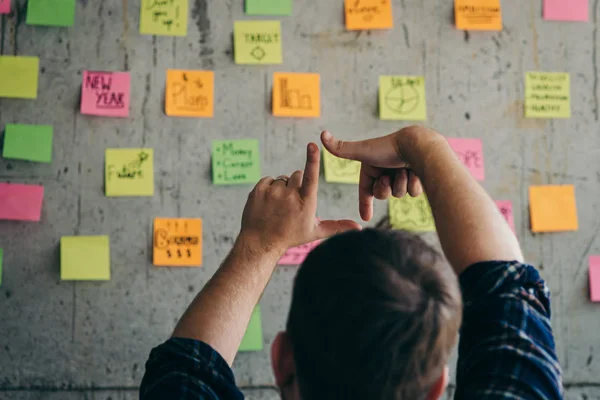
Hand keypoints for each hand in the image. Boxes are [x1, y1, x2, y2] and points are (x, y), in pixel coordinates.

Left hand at [239, 143, 360, 254]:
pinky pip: (268, 179)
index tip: (313, 145)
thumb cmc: (290, 236)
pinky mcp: (258, 190)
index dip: (313, 159)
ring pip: (283, 178)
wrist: (261, 242)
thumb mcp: (315, 232)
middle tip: (291, 203)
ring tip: (278, 206)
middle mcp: (289, 196)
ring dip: (282, 188)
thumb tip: (359, 228)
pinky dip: (269, 188)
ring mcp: (273, 193)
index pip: (311, 177)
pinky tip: (269, 202)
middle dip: (297, 184)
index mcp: (306, 203)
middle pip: (298, 175)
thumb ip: (337, 227)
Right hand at [321, 126, 441, 220]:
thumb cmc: (389, 148)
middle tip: (388, 178)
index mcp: (373, 167)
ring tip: (405, 170)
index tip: (365, 218)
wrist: (418, 145)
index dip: (364, 204)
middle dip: (385, 189)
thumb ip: (341, 148)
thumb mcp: (362, 151)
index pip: (366, 190)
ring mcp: (403, 174)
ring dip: (401, 184)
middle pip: (383, 194)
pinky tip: (415, 172)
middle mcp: (387, 170)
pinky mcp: (418, 176)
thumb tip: (321, 135)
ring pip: (399, 194)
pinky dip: (413, 184)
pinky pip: (413, 192)